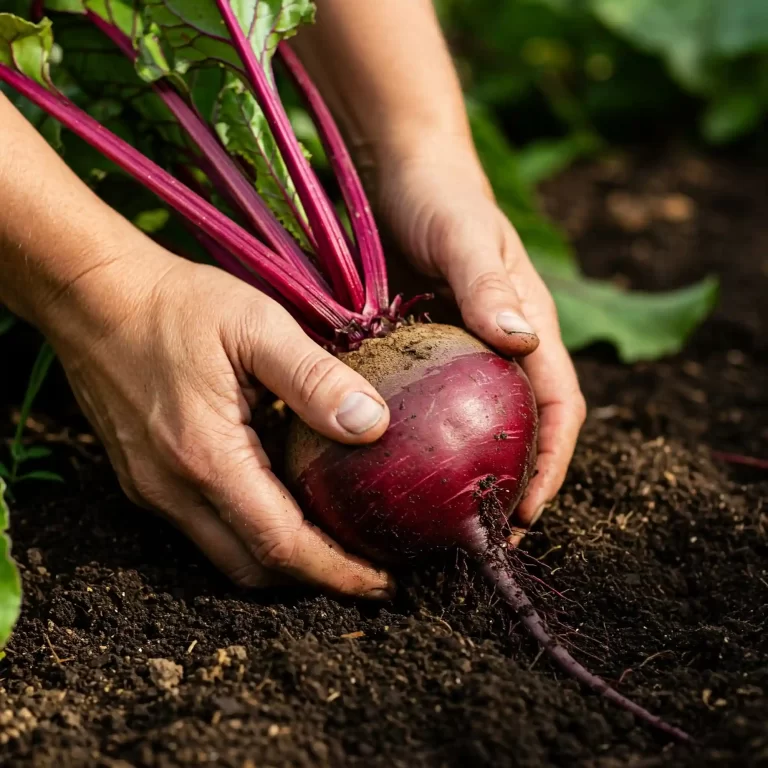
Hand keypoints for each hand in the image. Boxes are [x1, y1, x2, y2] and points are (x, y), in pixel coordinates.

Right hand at [46, 247, 394, 597]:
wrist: (93, 295)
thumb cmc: (176, 305)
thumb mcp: (257, 326)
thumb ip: (316, 379)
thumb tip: (373, 425)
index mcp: (206, 456)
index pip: (281, 545)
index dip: (338, 572)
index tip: (385, 585)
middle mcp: (172, 489)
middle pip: (253, 568)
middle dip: (315, 580)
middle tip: (370, 570)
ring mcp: (152, 488)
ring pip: (226, 555)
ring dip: (283, 560)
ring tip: (335, 543)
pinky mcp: (143, 479)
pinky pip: (204, 528)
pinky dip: (250, 532)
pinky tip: (283, 502)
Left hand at [377, 144, 586, 536]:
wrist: (399, 172)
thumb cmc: (440, 197)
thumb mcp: (465, 235)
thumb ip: (489, 285)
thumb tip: (520, 340)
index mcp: (528, 327)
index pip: (559, 406)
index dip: (553, 463)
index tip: (527, 513)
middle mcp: (499, 349)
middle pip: (521, 430)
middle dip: (513, 485)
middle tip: (482, 536)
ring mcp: (459, 354)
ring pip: (475, 427)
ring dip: (467, 475)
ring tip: (439, 522)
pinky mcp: (420, 352)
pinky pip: (429, 407)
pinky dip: (423, 444)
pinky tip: (393, 472)